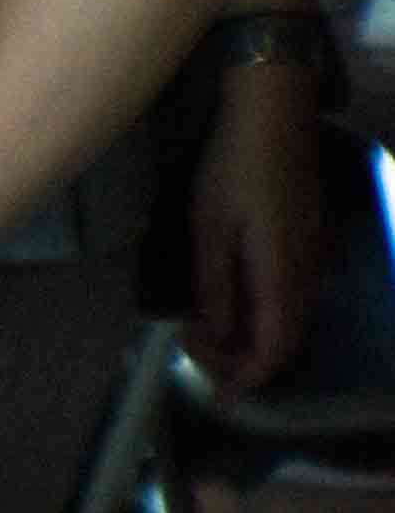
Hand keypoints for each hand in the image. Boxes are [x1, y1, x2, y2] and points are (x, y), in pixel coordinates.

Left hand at [185, 70, 328, 390]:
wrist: (272, 116)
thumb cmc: (233, 169)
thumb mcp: (209, 229)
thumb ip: (215, 287)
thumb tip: (215, 336)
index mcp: (284, 276)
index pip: (274, 347)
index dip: (247, 377)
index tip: (218, 396)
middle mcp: (308, 272)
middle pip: (284, 337)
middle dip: (244, 360)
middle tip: (200, 362)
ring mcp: (312, 254)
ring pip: (288, 315)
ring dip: (251, 335)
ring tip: (207, 337)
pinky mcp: (306, 237)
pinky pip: (289, 292)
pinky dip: (262, 311)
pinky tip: (232, 303)